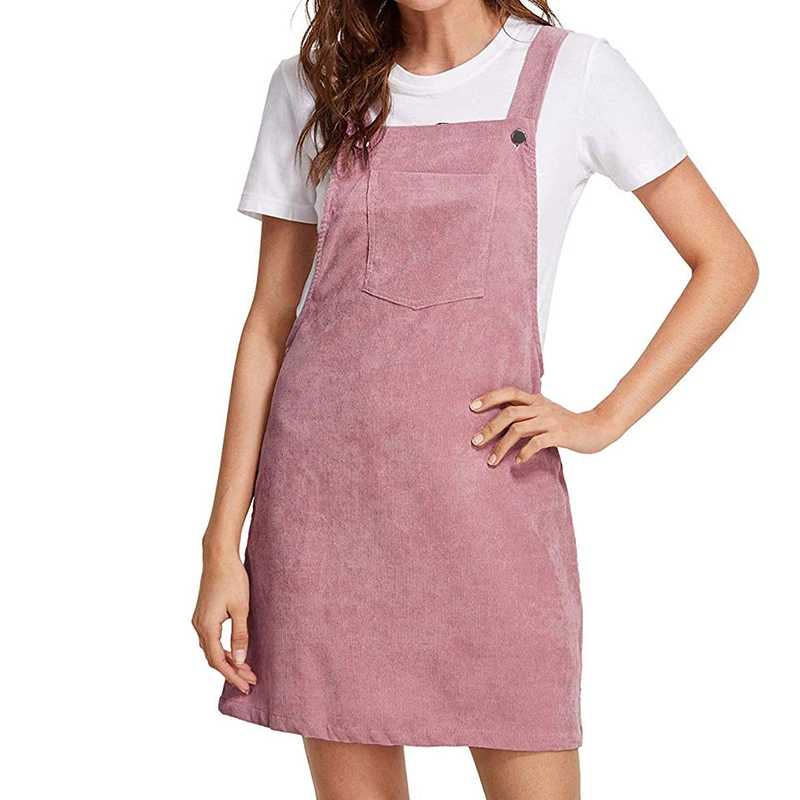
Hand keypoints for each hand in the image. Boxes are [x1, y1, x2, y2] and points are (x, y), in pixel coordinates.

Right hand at [192, 551, 255, 693]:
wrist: (218, 556)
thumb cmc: (232, 578)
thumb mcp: (241, 608)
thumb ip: (240, 635)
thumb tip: (240, 660)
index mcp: (207, 627)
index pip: (218, 661)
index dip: (232, 676)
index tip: (246, 686)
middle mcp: (198, 626)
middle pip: (213, 658)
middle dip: (232, 671)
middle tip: (250, 681)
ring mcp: (199, 620)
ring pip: (211, 650)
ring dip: (228, 661)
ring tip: (247, 669)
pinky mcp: (203, 614)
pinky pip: (210, 640)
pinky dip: (222, 650)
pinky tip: (235, 652)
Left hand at [469, 386, 618, 465]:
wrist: (596, 428)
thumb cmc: (566, 424)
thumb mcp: (545, 413)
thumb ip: (526, 413)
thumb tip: (500, 421)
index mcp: (536, 400)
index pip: (509, 392)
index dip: (489, 397)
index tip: (471, 407)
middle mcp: (541, 407)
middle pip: (509, 413)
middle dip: (489, 427)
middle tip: (475, 442)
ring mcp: (550, 420)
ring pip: (518, 429)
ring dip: (501, 446)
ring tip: (491, 461)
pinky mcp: (559, 435)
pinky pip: (536, 443)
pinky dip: (524, 452)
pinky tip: (516, 461)